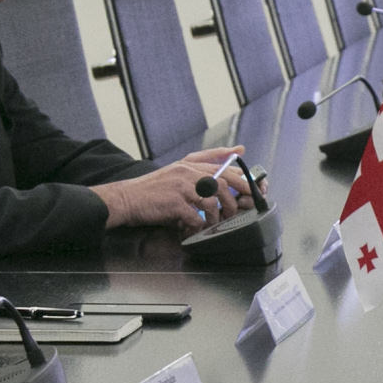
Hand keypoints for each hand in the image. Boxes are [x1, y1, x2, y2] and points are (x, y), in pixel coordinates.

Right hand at [95, 146, 252, 231]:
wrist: (127, 198)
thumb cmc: (153, 189)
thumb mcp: (177, 171)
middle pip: (223, 183)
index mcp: (189, 165)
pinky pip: (195, 218)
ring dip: (216, 217)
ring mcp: (181, 188)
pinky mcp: (174, 204)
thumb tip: (235, 153)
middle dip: (235, 200)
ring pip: (212, 202)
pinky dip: (198, 226)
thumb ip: (202, 164)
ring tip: (213, 223)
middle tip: (234, 212)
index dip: (243, 179)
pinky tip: (195, 229)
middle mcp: (187, 173)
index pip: (224, 167)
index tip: (255, 188)